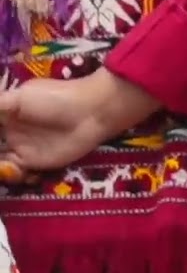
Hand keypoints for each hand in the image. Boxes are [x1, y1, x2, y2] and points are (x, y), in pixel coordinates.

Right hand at [0, 72, 118, 174]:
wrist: (92, 112)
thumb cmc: (55, 98)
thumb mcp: (19, 98)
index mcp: (3, 111)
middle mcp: (8, 131)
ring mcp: (19, 147)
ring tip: (2, 163)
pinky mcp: (32, 163)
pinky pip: (11, 172)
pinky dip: (4, 174)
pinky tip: (7, 169)